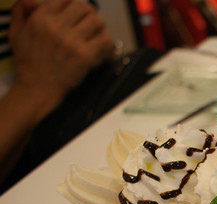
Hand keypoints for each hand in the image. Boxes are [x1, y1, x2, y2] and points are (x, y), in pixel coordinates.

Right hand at [8, 0, 113, 119]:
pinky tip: (101, 49)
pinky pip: (105, 41)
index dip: (73, 4)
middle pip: (84, 7)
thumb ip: (21, 13)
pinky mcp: (85, 56)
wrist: (38, 88)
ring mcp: (72, 42)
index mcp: (41, 19)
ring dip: (99, 27)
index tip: (76, 14)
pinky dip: (107, 43)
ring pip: (97, 21)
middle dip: (89, 14)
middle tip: (88, 25)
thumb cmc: (28, 63)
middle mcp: (57, 27)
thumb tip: (30, 1)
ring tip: (95, 35)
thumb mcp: (16, 34)